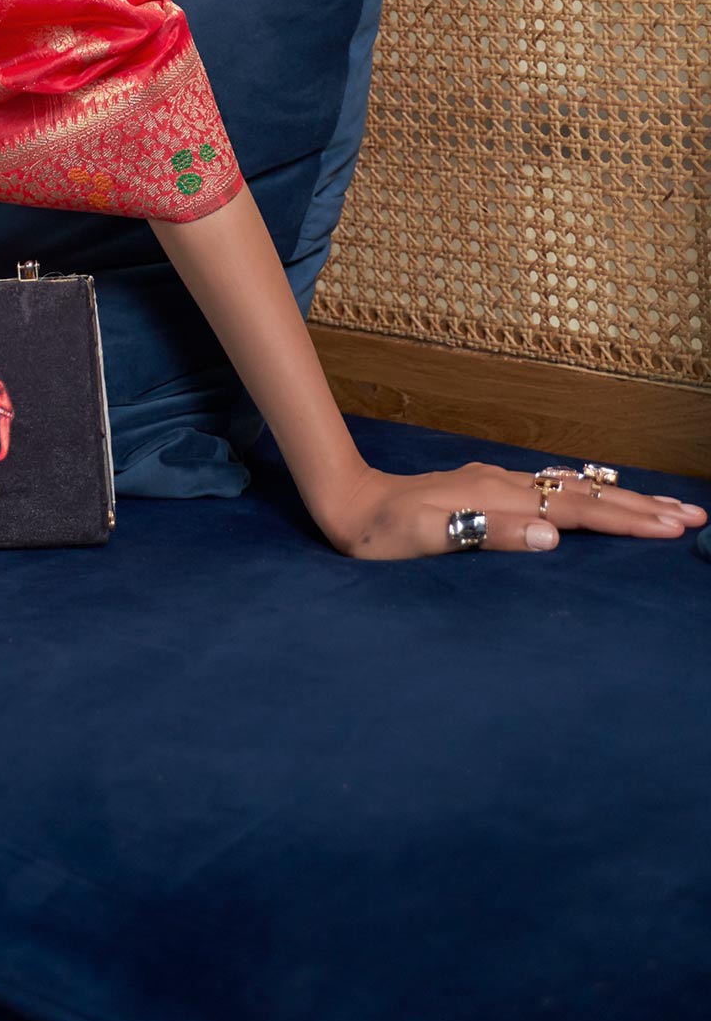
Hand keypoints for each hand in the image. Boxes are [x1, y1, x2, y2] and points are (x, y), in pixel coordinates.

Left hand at [317, 460, 707, 559]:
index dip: (627, 521)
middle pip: (584, 495)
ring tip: (664, 506)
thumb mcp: (426, 537)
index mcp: (496, 498)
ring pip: (570, 487)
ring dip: (619, 497)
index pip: (576, 511)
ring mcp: (494, 483)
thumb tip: (553, 535)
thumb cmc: (379, 532)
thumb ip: (487, 534)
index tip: (672, 530)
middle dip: (641, 507)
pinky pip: (548, 486)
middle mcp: (501, 484)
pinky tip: (594, 491)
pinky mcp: (483, 488)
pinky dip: (584, 490)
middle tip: (696, 518)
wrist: (344, 502)